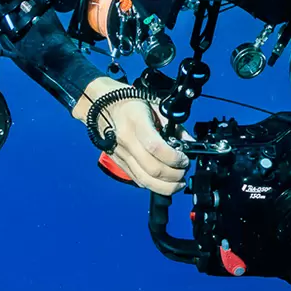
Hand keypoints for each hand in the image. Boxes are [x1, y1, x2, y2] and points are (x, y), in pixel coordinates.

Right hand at [72, 77, 188, 194]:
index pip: (155, 147)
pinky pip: (137, 179)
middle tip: (184, 171)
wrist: (101, 106)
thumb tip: (189, 143)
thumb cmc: (130, 103)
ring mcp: (121, 154)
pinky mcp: (118, 162)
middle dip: (174, 175)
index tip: (184, 158)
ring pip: (144, 180)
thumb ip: (174, 126)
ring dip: (166, 186)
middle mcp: (126, 141)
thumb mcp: (155, 106)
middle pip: (152, 169)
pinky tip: (164, 182)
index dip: (174, 158)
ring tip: (178, 183)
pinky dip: (153, 185)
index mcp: (136, 122)